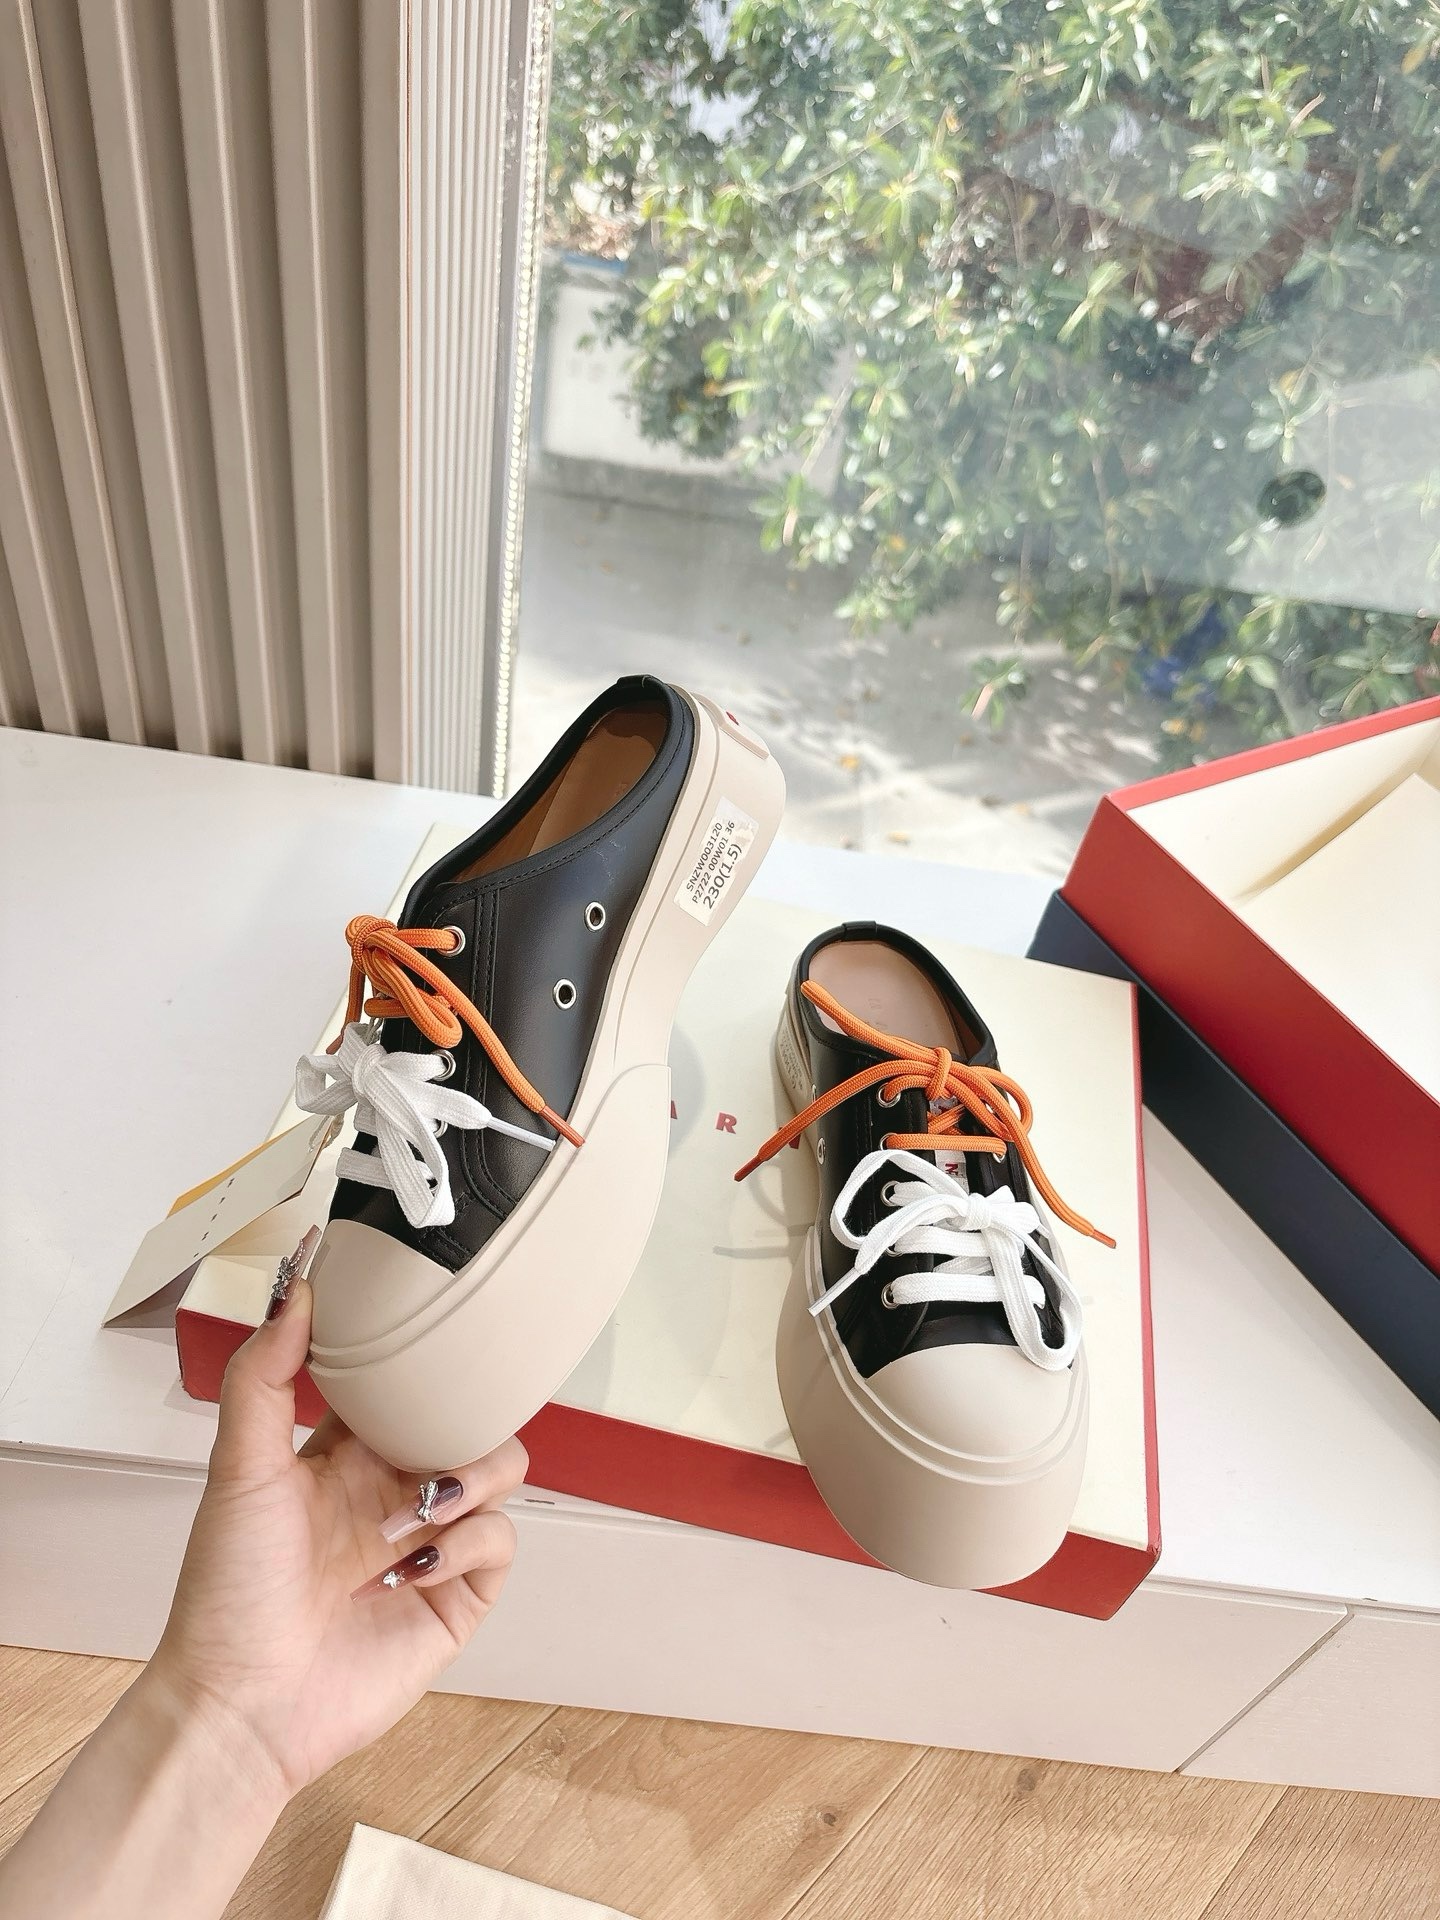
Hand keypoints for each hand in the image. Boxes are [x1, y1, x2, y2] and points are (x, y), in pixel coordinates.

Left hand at [146, 1268, 526, 1800]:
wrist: (241, 1705)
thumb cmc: (227, 1594)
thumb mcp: (239, 1468)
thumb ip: (263, 1375)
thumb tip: (296, 1288)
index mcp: (346, 1454)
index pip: (406, 1383)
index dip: (419, 1360)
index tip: (425, 1331)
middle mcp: (393, 1491)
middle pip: (469, 1419)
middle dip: (463, 1418)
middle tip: (425, 1440)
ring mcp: (429, 1543)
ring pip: (499, 1471)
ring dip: (468, 1480)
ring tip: (414, 1513)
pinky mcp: (456, 1597)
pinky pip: (500, 1542)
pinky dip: (466, 1542)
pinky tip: (410, 1566)